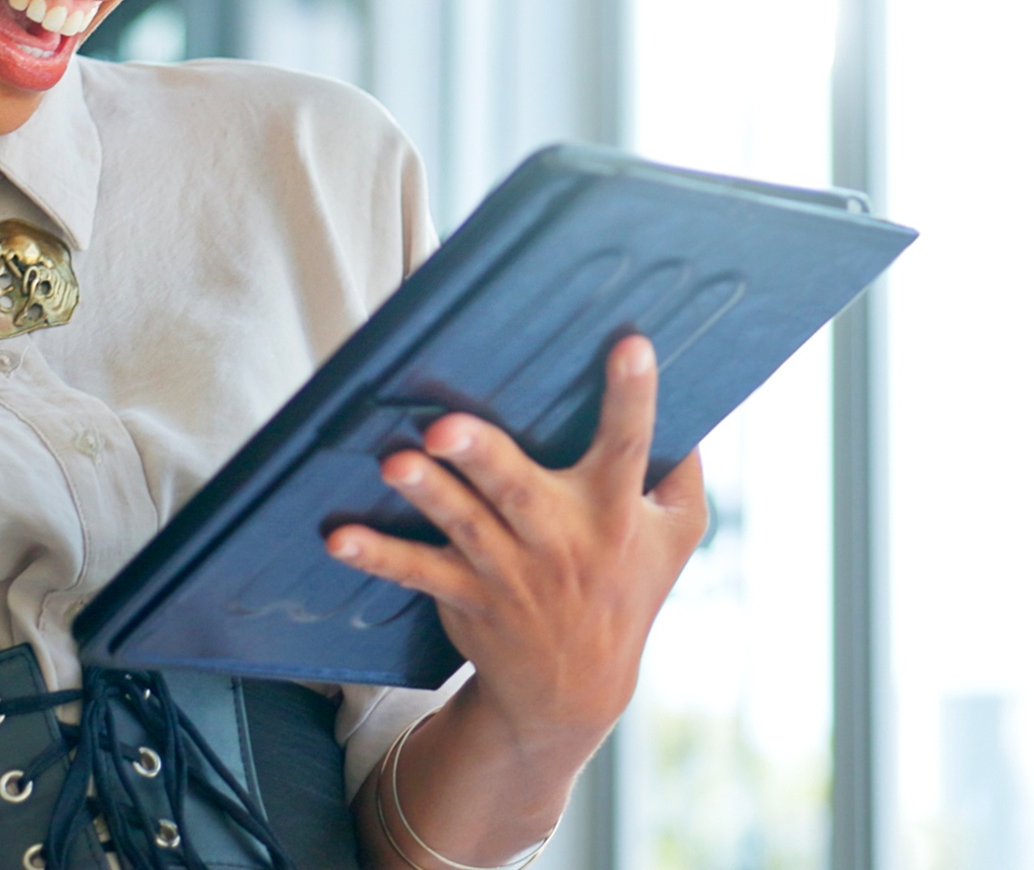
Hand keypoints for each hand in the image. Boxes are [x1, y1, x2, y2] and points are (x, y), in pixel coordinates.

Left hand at [326, 336, 708, 758]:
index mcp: (615, 514)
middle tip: (447, 426)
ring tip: (395, 464)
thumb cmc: (628, 588)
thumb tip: (694, 403)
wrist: (576, 688)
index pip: (631, 447)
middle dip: (483, 455)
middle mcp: (560, 540)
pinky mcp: (466, 594)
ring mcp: (508, 571)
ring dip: (427, 494)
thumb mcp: (677, 536)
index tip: (629, 345)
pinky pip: (417, 572)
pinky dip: (378, 555)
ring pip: (464, 525)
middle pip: (519, 489)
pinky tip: (339, 537)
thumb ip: (683, 471)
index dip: (633, 397)